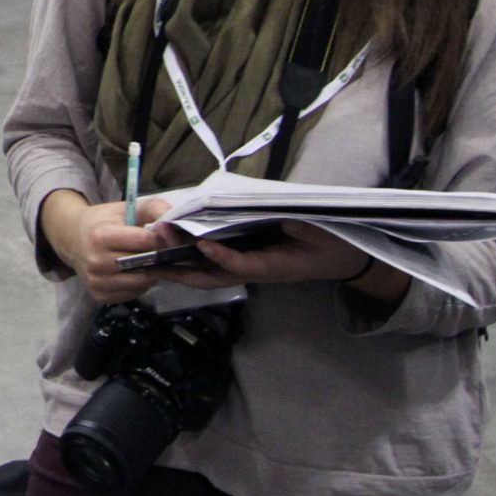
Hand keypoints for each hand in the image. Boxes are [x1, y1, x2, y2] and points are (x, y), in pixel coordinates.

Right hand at [39, 191, 172, 303]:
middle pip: (145, 264)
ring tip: (149, 260)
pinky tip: (135, 271)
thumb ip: (154, 209)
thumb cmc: (103, 221)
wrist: (72, 239)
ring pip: (142, 282)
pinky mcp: (99, 296)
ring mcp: (96, 282)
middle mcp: (96, 261)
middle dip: (160, 257)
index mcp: (101, 236)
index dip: (163, 238)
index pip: (145, 241)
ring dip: (152, 272)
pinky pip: (133, 293)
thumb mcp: (126, 208)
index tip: (171, 236)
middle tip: (165, 250)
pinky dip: (141, 284)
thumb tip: (175, 224)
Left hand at [152, 220, 406, 302]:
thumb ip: (297, 228)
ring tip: (155, 244)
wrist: (340, 257)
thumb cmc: (329, 244)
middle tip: (159, 243)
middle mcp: (255, 271)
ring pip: (207, 272)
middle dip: (183, 264)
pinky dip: (190, 257)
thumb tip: (282, 220)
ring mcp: (248, 268)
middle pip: (212, 275)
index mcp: (273, 266)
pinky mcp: (244, 262)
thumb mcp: (316, 233)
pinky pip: (212, 264)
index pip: (242, 266)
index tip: (201, 244)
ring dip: (180, 262)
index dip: (221, 257)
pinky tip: (172, 246)